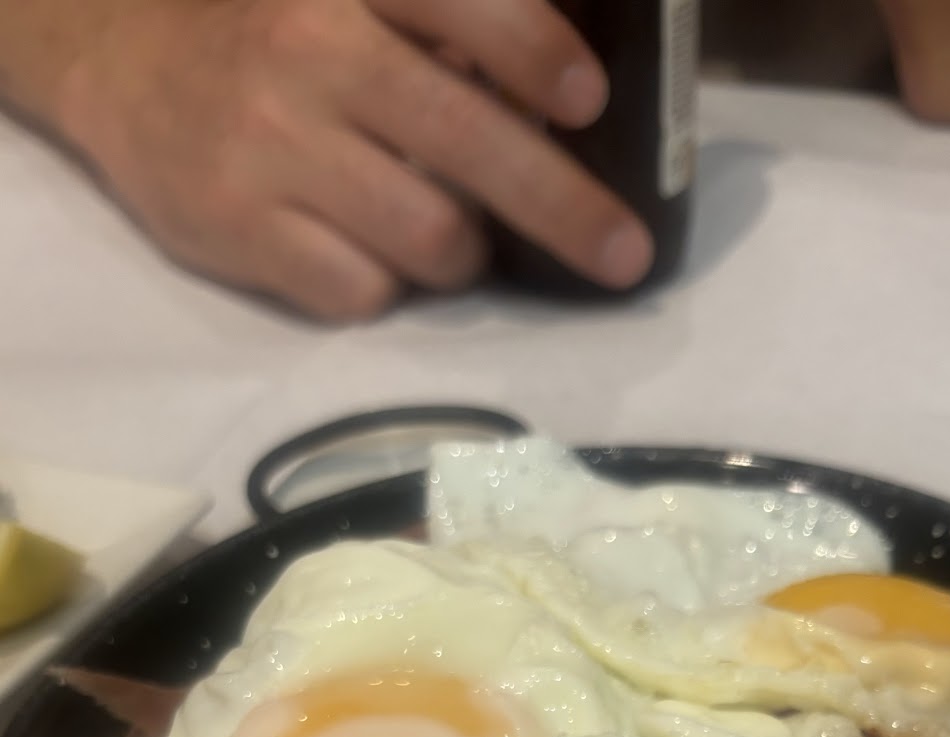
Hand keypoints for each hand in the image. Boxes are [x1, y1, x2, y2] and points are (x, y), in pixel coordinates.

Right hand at [2, 0, 654, 318]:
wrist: (123, 65)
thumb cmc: (271, 31)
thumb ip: (443, 28)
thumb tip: (566, 91)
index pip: (464, 7)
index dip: (534, 52)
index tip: (589, 100)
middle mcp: (311, 57)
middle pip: (467, 142)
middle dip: (564, 208)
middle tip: (623, 254)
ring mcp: (272, 150)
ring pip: (426, 235)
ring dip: (465, 255)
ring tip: (456, 241)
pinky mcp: (240, 230)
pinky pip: (360, 292)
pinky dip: (388, 287)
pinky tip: (375, 257)